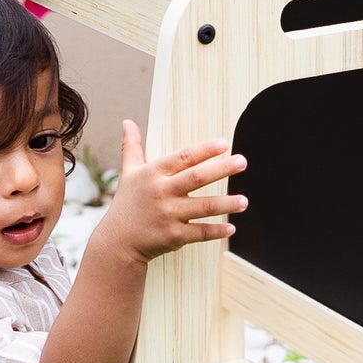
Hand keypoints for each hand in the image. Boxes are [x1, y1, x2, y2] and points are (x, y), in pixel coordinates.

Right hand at [95, 120, 247, 263]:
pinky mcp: (174, 236)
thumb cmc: (126, 204)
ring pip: (204, 207)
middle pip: (197, 178)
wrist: (118, 241)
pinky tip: (231, 228)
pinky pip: (200, 232)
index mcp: (153, 174)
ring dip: (227, 203)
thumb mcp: (128, 173)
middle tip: (242, 162)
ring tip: (244, 200)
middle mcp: (162, 193)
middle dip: (222, 169)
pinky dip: (216, 231)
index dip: (204, 150)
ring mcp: (168, 215)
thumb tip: (127, 122)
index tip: (224, 144)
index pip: (183, 157)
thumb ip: (132, 147)